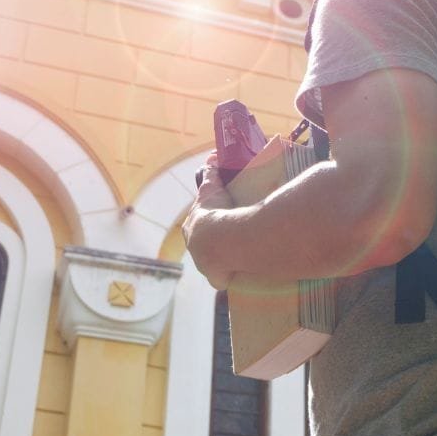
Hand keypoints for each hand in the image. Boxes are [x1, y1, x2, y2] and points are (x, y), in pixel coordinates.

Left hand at [183, 152, 234, 290]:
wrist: (220, 241)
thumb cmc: (215, 213)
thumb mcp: (212, 189)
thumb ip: (212, 173)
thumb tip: (213, 156)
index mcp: (192, 226)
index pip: (200, 224)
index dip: (211, 222)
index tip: (225, 221)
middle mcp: (195, 246)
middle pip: (206, 244)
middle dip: (218, 242)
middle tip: (237, 237)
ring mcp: (205, 264)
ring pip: (215, 262)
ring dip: (225, 259)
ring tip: (244, 254)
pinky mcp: (217, 278)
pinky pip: (225, 279)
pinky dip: (232, 276)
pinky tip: (244, 274)